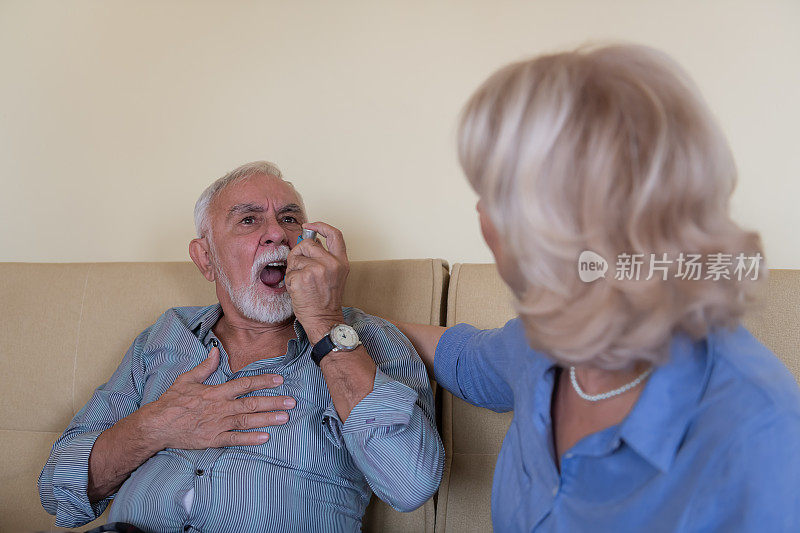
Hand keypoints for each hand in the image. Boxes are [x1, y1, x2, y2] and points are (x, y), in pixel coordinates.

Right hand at [143, 347, 295, 448]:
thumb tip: (215, 350)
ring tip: (285, 417)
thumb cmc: (171, 401)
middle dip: (273, 402)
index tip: (279, 379)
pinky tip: (265, 438)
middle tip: (291, 402)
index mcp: (216, 392)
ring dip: (267, 419)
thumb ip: (205, 366)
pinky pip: (234, 440)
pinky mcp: (213, 440)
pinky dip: (250, 439)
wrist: (157, 425)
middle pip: (251, 403)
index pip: (244, 384)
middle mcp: (220, 408)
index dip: (263, 380)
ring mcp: (218, 425)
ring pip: (247, 421)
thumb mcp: (187, 379)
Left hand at [285, 221, 348, 342]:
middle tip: (300, 267)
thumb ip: (325, 257)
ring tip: (302, 282)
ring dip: (294, 269)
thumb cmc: (326, 300)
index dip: (321, 225)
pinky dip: (290, 280)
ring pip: (296, 257)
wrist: (324, 320)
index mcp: (341, 262)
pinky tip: (298, 290)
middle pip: (308, 243)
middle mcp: (331, 264)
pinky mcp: (303, 277)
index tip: (310, 225)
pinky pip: (289, 271)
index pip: (335, 234)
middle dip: (299, 252)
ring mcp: (317, 270)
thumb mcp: (333, 276)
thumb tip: (311, 241)